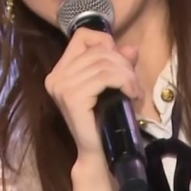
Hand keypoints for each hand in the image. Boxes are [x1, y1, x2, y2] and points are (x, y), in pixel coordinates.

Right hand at [44, 28, 141, 163]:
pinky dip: (124, 82)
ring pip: (104, 64)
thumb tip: (131, 49)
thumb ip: (120, 64)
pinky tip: (132, 94)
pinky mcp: (72, 98)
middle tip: (134, 83)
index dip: (105, 42)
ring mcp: (61, 87)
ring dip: (127, 76)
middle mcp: (56, 76)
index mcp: (61, 71)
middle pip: (98, 51)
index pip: (82, 36)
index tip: (119, 62)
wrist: (100, 153)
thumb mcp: (115, 85)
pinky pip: (104, 77)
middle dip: (123, 64)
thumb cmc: (107, 119)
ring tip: (135, 91)